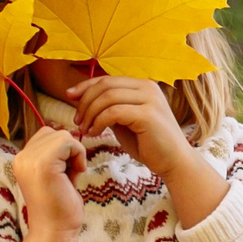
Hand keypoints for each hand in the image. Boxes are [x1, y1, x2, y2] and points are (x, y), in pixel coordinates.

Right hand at [10, 125, 87, 241]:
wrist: (55, 231)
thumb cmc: (60, 208)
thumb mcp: (56, 174)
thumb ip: (58, 156)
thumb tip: (73, 135)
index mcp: (22, 160)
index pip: (45, 135)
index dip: (62, 150)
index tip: (65, 172)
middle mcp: (21, 157)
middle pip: (54, 132)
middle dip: (69, 150)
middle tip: (69, 174)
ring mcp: (30, 159)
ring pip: (62, 135)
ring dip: (75, 153)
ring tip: (71, 175)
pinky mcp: (43, 163)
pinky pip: (68, 141)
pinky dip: (78, 154)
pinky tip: (77, 173)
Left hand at [71, 75, 229, 227]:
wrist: (174, 162)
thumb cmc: (150, 145)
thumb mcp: (126, 122)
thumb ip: (110, 108)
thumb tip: (85, 101)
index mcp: (143, 85)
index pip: (107, 79)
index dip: (85, 85)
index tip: (69, 96)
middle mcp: (148, 87)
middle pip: (105, 84)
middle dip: (85, 101)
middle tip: (77, 120)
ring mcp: (150, 99)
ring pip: (107, 97)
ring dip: (90, 113)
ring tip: (85, 129)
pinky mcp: (148, 114)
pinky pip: (114, 112)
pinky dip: (99, 122)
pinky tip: (95, 133)